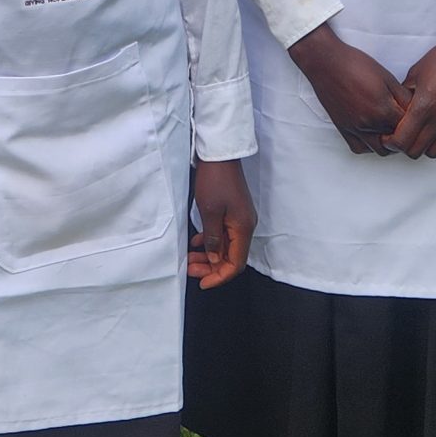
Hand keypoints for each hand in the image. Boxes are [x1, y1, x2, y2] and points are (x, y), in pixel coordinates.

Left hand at [188, 160, 254, 288]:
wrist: (220, 154)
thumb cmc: (215, 180)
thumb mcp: (209, 212)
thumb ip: (213, 238)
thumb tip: (215, 259)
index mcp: (243, 228)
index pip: (236, 263)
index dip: (219, 277)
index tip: (202, 283)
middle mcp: (245, 226)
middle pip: (231, 257)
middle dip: (211, 268)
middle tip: (190, 270)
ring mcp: (239, 218)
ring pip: (226, 246)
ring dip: (209, 256)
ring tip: (190, 259)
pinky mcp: (233, 211)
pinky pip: (223, 234)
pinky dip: (211, 241)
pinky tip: (197, 243)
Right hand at [287, 22, 409, 153]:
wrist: (326, 62)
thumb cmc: (355, 64)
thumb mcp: (386, 77)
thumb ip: (402, 96)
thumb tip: (415, 108)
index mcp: (383, 109)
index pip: (408, 126)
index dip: (415, 121)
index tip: (416, 115)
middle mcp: (370, 124)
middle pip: (396, 141)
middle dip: (403, 134)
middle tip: (405, 123)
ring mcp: (355, 129)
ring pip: (379, 150)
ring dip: (388, 143)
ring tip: (390, 129)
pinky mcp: (343, 129)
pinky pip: (360, 148)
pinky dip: (369, 146)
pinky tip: (373, 134)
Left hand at [389, 4, 435, 157]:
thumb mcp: (415, 73)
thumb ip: (404, 95)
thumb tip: (396, 109)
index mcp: (424, 106)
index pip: (402, 141)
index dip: (391, 142)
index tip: (387, 136)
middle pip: (416, 151)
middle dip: (404, 147)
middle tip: (400, 136)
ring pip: (434, 152)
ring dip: (423, 146)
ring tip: (419, 134)